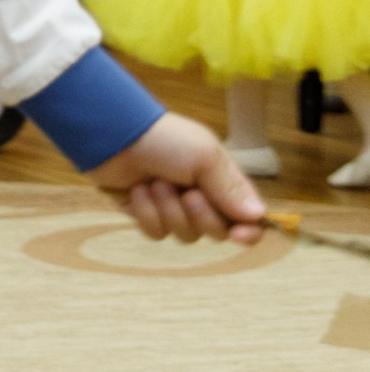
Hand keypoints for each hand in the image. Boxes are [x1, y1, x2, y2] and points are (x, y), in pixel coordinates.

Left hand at [88, 111, 265, 243]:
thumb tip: (257, 215)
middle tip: (187, 193)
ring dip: (169, 210)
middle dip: (201, 215)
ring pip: (185, 235)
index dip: (248, 231)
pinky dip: (147, 213)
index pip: (247, 218)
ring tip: (155, 183)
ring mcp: (172, 208)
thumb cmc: (165, 139)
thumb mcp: (205, 156)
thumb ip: (230, 188)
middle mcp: (201, 198)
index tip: (238, 235)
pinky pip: (156, 233)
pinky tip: (137, 191)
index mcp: (222, 182)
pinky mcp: (145, 215)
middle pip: (216, 232)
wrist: (113, 136)